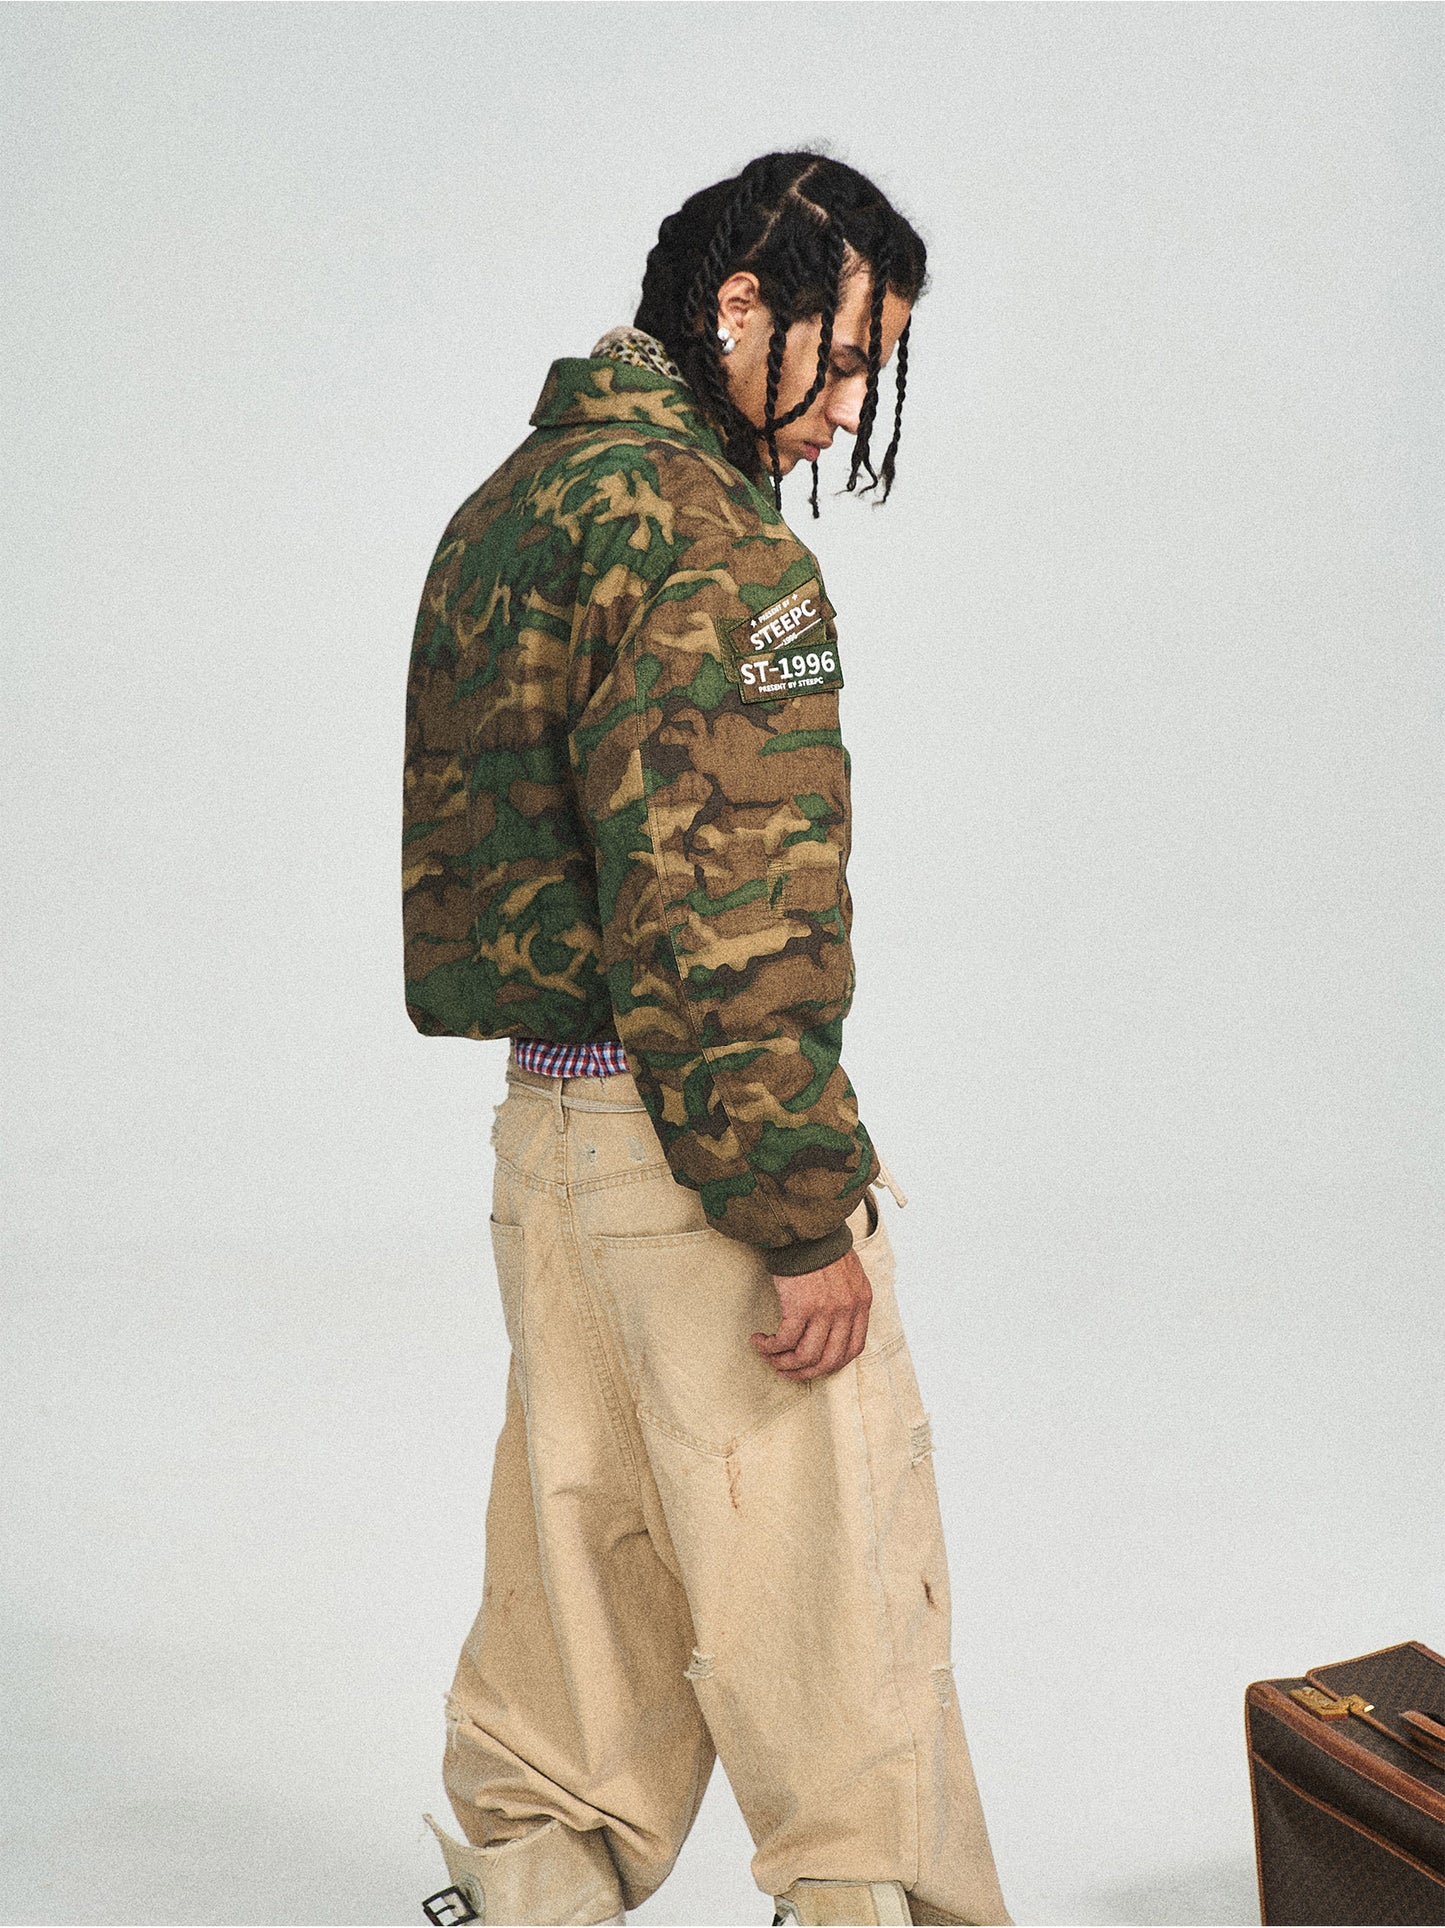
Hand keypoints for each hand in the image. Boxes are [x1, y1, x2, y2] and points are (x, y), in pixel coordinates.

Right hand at [751, 1249, 871, 1380]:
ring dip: (784, 1363)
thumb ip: (848, 1298)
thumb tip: (834, 1324)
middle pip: (829, 1360)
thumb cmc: (821, 1244)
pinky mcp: (800, 1307)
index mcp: (861, 1302)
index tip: (815, 1365)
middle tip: (786, 1371)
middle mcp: (846, 1310)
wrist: (805, 1226)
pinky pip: (785, 1341)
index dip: (832, 1364)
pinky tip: (759, 1340)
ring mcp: (825, 1311)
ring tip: (769, 1357)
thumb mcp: (849, 1272)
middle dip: (806, 1372)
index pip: (854, 1348)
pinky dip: (770, 1347)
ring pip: (806, 1356)